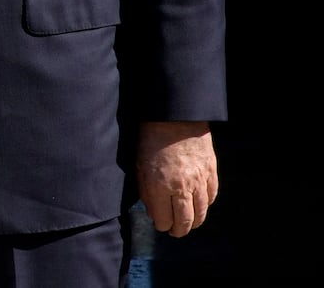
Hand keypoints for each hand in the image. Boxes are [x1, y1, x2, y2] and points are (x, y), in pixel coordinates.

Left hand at [136, 120, 217, 236]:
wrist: (174, 118)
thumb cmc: (151, 140)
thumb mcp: (139, 166)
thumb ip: (146, 191)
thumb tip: (153, 211)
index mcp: (159, 186)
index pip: (163, 219)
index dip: (161, 225)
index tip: (161, 226)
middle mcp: (181, 187)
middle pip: (185, 220)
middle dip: (179, 230)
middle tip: (176, 233)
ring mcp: (198, 180)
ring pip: (201, 211)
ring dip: (196, 222)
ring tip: (190, 225)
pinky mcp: (211, 172)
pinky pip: (212, 195)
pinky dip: (207, 204)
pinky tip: (202, 206)